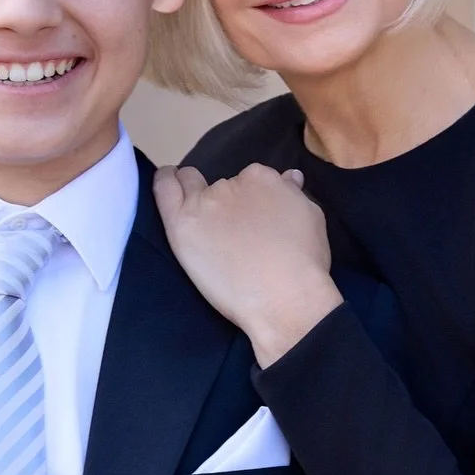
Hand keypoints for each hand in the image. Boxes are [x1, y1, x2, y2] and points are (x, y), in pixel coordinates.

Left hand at [154, 164, 343, 366]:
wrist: (283, 297)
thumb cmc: (303, 263)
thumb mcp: (311, 217)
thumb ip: (293, 194)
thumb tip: (288, 178)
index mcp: (262, 178)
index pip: (249, 180)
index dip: (249, 199)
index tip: (251, 218)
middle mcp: (230, 184)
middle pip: (220, 185)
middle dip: (224, 200)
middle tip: (229, 227)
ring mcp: (204, 203)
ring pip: (191, 187)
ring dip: (195, 196)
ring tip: (199, 216)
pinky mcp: (182, 224)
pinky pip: (164, 191)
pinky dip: (164, 181)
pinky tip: (165, 181)